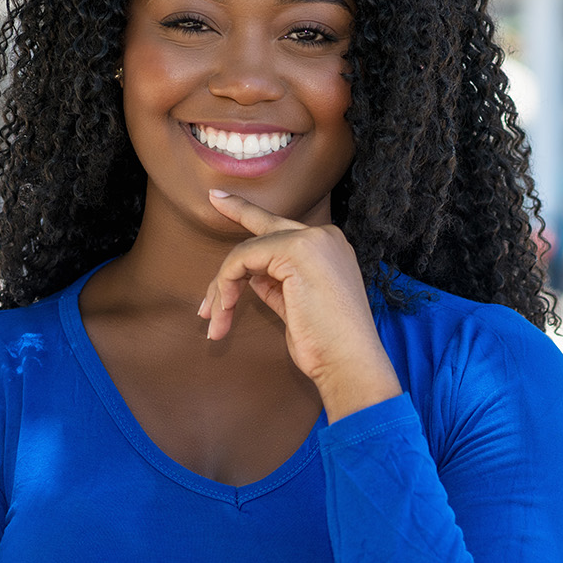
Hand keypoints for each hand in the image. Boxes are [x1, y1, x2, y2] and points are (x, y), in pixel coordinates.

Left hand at [198, 190, 400, 420]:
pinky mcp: (296, 251)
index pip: (282, 231)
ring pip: (246, 251)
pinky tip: (224, 310)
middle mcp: (324, 237)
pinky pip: (243, 260)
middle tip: (213, 199)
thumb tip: (252, 276)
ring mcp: (312, 240)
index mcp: (329, 248)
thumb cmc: (325, 345)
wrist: (349, 363)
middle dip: (237, 212)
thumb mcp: (295, 306)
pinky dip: (226, 285)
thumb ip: (276, 285)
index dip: (251, 217)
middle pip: (265, 227)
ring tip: (214, 319)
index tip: (224, 202)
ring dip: (222, 287)